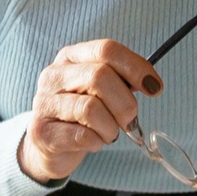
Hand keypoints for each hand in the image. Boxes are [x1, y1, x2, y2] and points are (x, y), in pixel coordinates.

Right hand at [17, 40, 159, 182]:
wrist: (51, 146)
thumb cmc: (83, 114)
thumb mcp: (102, 90)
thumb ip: (123, 81)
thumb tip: (151, 84)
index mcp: (71, 57)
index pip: (106, 49)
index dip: (136, 67)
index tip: (155, 87)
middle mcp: (53, 75)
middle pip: (100, 76)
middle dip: (125, 103)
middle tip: (129, 120)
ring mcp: (44, 102)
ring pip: (90, 108)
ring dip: (111, 127)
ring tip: (108, 133)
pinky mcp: (42, 131)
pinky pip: (82, 136)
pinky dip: (97, 142)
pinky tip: (93, 142)